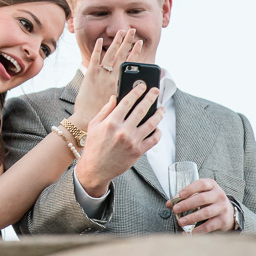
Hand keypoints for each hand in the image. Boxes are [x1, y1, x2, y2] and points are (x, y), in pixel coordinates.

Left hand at [72, 30, 142, 125]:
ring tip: (120, 31)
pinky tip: (100, 40)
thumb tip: (136, 86)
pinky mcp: (90, 75)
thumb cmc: (105, 114)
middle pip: (122, 55)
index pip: (131, 63)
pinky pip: (95, 59)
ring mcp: (101, 75)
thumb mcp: (120, 103)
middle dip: (128, 41)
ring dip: (115, 42)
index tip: (140, 43)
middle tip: (133, 30)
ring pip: (110, 54)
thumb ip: (127, 91)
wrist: (86, 118)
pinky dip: (98, 49)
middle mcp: (112, 77)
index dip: (136, 52)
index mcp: (121, 83)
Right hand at [75, 82, 164, 196]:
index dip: (136, 91)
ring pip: (151, 124)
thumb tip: (115, 97)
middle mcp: (123, 131)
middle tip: (156, 91)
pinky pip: (153, 140)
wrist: (95, 169)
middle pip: (141, 109)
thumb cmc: (93, 146)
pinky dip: (158, 132)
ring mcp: (132, 142)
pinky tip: (158, 127)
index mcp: (111, 122)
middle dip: (150, 98)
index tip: (142, 86)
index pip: (127, 101)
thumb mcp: (94, 125)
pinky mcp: (138, 152)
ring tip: (161, 108)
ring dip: (158, 114)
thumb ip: (105, 110)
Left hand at [165, 179, 236, 232]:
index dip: (190, 189)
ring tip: (180, 222)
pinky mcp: (222, 221)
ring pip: (206, 213)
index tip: (180, 195)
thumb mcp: (200, 194)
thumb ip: (185, 197)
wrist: (228, 212)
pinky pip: (208, 226)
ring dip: (191, 218)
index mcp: (212, 185)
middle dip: (187, 204)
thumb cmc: (209, 201)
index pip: (202, 184)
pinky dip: (197, 231)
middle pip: (202, 199)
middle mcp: (219, 195)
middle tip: (175, 210)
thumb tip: (169, 204)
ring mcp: (222, 208)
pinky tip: (189, 233)